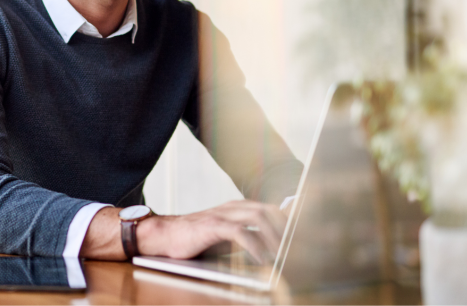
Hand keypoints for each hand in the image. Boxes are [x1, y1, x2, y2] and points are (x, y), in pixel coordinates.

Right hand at [138, 200, 286, 263]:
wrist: (164, 236)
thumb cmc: (196, 240)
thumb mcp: (226, 239)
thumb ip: (247, 238)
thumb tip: (271, 250)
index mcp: (238, 208)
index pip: (270, 209)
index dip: (288, 221)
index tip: (302, 235)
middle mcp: (232, 207)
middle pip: (269, 210)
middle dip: (286, 228)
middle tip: (296, 247)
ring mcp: (222, 214)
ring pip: (258, 217)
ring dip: (274, 236)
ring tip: (283, 254)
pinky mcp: (212, 225)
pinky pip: (240, 232)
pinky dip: (255, 244)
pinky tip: (262, 258)